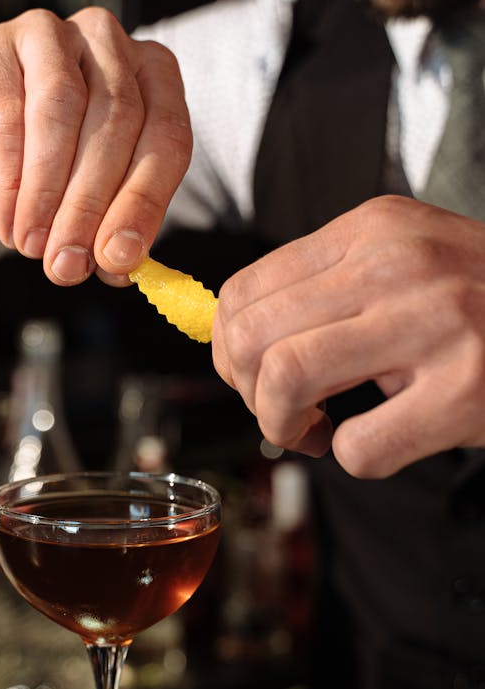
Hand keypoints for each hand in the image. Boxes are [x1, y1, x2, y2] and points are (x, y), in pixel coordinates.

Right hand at [0, 6, 191, 285]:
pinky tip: (8, 219)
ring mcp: (47, 35)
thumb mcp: (86, 205)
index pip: (168, 136)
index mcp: (151, 75)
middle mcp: (107, 42)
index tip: (119, 259)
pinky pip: (6, 114)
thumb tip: (121, 266)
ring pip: (62, 112)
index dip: (145, 203)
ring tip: (34, 246)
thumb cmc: (41, 169)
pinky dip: (9, 178)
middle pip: (118, 123)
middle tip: (68, 265)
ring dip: (48, 192)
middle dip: (90, 207)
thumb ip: (110, 232)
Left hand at [212, 195, 484, 477]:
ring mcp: (436, 324)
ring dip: (283, 425)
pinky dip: (351, 458)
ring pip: (287, 379)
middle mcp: (400, 264)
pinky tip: (378, 443)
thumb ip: (326, 288)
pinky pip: (359, 446)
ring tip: (316, 431)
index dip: (228, 351)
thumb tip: (235, 343)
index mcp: (374, 229)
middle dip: (247, 392)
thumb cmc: (479, 305)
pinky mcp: (465, 391)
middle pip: (253, 335)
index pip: (244, 289)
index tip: (253, 378)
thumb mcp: (404, 263)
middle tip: (281, 413)